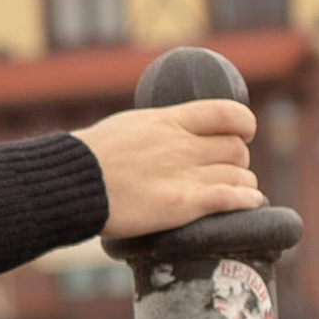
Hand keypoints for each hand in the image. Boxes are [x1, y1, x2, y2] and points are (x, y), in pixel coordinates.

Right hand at [74, 98, 262, 237]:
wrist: (68, 184)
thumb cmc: (88, 158)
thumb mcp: (128, 125)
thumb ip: (158, 127)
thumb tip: (173, 130)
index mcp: (169, 120)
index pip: (229, 113)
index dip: (243, 125)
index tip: (241, 134)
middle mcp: (182, 144)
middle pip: (237, 149)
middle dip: (236, 161)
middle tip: (223, 172)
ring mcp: (183, 174)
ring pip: (239, 176)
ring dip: (241, 185)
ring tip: (233, 193)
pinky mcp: (181, 205)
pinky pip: (230, 198)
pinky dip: (246, 201)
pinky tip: (251, 204)